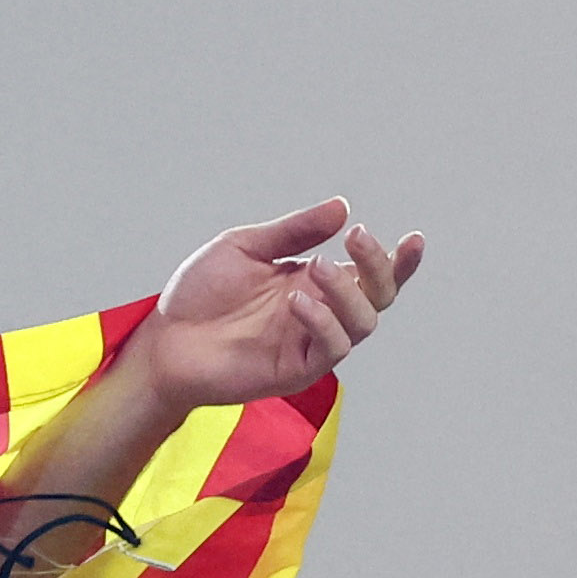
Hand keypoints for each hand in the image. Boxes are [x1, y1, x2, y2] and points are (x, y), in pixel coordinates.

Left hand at [125, 198, 422, 414]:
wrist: (163, 340)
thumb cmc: (199, 295)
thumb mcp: (244, 248)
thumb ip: (293, 232)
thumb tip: (342, 207)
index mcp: (316, 282)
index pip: (371, 273)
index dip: (399, 260)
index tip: (413, 238)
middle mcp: (322, 312)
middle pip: (379, 295)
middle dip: (379, 266)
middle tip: (356, 238)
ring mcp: (311, 342)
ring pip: (363, 322)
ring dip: (347, 292)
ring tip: (317, 266)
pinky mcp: (297, 370)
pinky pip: (330, 349)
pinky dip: (323, 322)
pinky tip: (298, 301)